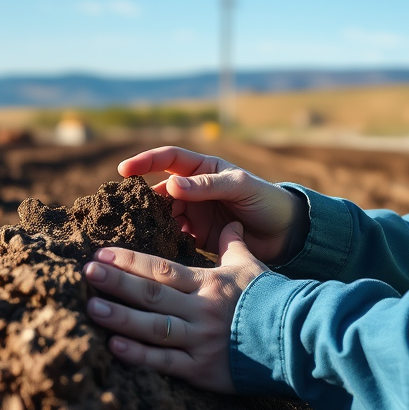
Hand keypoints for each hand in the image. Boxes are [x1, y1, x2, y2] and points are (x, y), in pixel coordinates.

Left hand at [83, 221, 266, 392]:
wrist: (295, 336)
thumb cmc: (270, 298)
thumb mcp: (251, 266)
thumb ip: (233, 245)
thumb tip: (231, 223)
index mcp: (208, 284)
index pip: (162, 269)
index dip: (130, 261)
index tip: (102, 253)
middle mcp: (200, 310)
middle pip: (152, 294)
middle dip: (116, 282)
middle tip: (86, 272)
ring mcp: (199, 340)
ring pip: (152, 327)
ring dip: (120, 317)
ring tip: (91, 307)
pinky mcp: (201, 369)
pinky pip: (165, 362)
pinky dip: (139, 355)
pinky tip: (115, 346)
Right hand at [119, 146, 307, 264]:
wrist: (285, 233)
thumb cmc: (266, 200)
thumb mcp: (240, 186)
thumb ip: (208, 185)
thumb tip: (171, 185)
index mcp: (203, 169)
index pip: (168, 159)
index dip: (145, 162)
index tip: (124, 171)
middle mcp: (194, 190)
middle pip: (159, 191)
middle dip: (141, 199)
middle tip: (123, 213)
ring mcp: (193, 213)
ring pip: (162, 215)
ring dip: (150, 223)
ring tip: (136, 234)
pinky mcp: (196, 237)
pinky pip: (172, 237)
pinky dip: (162, 241)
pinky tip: (153, 250)